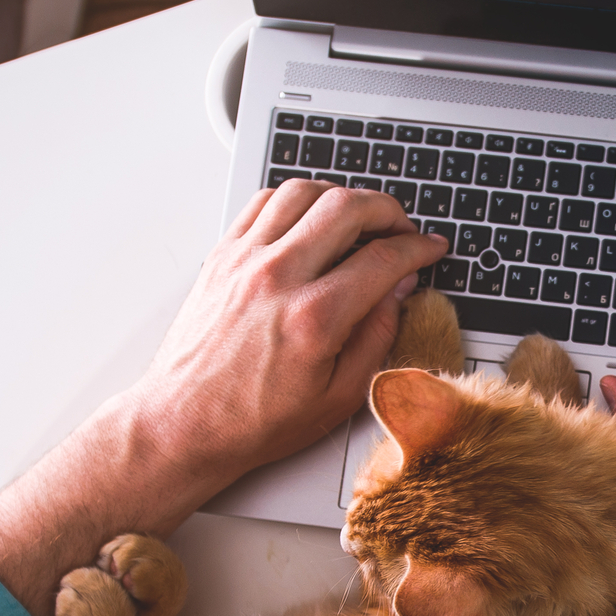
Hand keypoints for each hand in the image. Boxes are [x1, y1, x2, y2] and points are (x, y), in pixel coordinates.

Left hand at [127, 180, 449, 482]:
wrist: (185, 424)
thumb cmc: (255, 421)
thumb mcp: (338, 398)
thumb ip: (377, 337)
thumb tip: (399, 291)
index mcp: (315, 318)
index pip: (383, 258)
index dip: (418, 248)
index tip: (430, 249)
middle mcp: (279, 278)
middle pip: (348, 206)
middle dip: (388, 211)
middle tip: (401, 229)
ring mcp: (245, 262)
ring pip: (304, 191)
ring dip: (341, 197)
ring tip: (358, 220)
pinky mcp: (222, 257)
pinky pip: (263, 201)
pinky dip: (296, 200)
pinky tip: (310, 220)